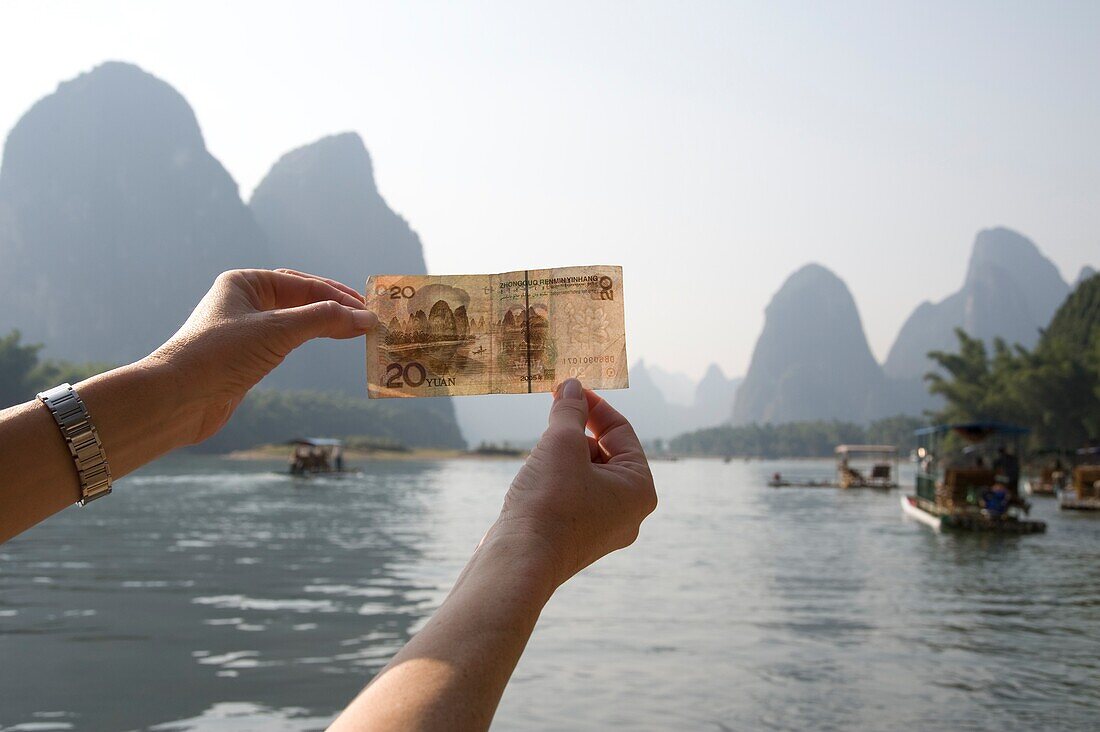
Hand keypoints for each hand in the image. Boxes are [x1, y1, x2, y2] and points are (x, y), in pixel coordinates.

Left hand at [148, 268, 377, 442]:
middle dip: (335, 307)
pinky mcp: (246, 357)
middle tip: (369, 318)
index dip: (338, 296)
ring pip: (296, 322)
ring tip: (357, 332)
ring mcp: (246, 329)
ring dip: (326, 325)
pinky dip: (311, 341)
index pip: (303, 283)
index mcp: (245, 282)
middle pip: (302, 298)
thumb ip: (323, 320)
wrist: (177, 398)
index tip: (369, 310)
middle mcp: (245, 301)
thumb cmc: (220, 354)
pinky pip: (287, 342)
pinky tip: (328, 343)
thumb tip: (365, 317)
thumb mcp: (277, 330)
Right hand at [489, 378, 657, 587]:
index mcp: (640, 489)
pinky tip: (533, 478)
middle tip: (552, 412)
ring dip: (564, 455)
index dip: (593, 405)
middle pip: (605, 453)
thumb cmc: (549, 501)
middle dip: (577, 431)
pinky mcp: (575, 540)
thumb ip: (570, 410)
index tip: (568, 388)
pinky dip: (555, 479)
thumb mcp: (561, 442)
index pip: (621, 432)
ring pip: (586, 475)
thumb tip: (572, 386)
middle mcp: (628, 513)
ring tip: (541, 452)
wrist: (519, 562)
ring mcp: (602, 530)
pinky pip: (571, 497)